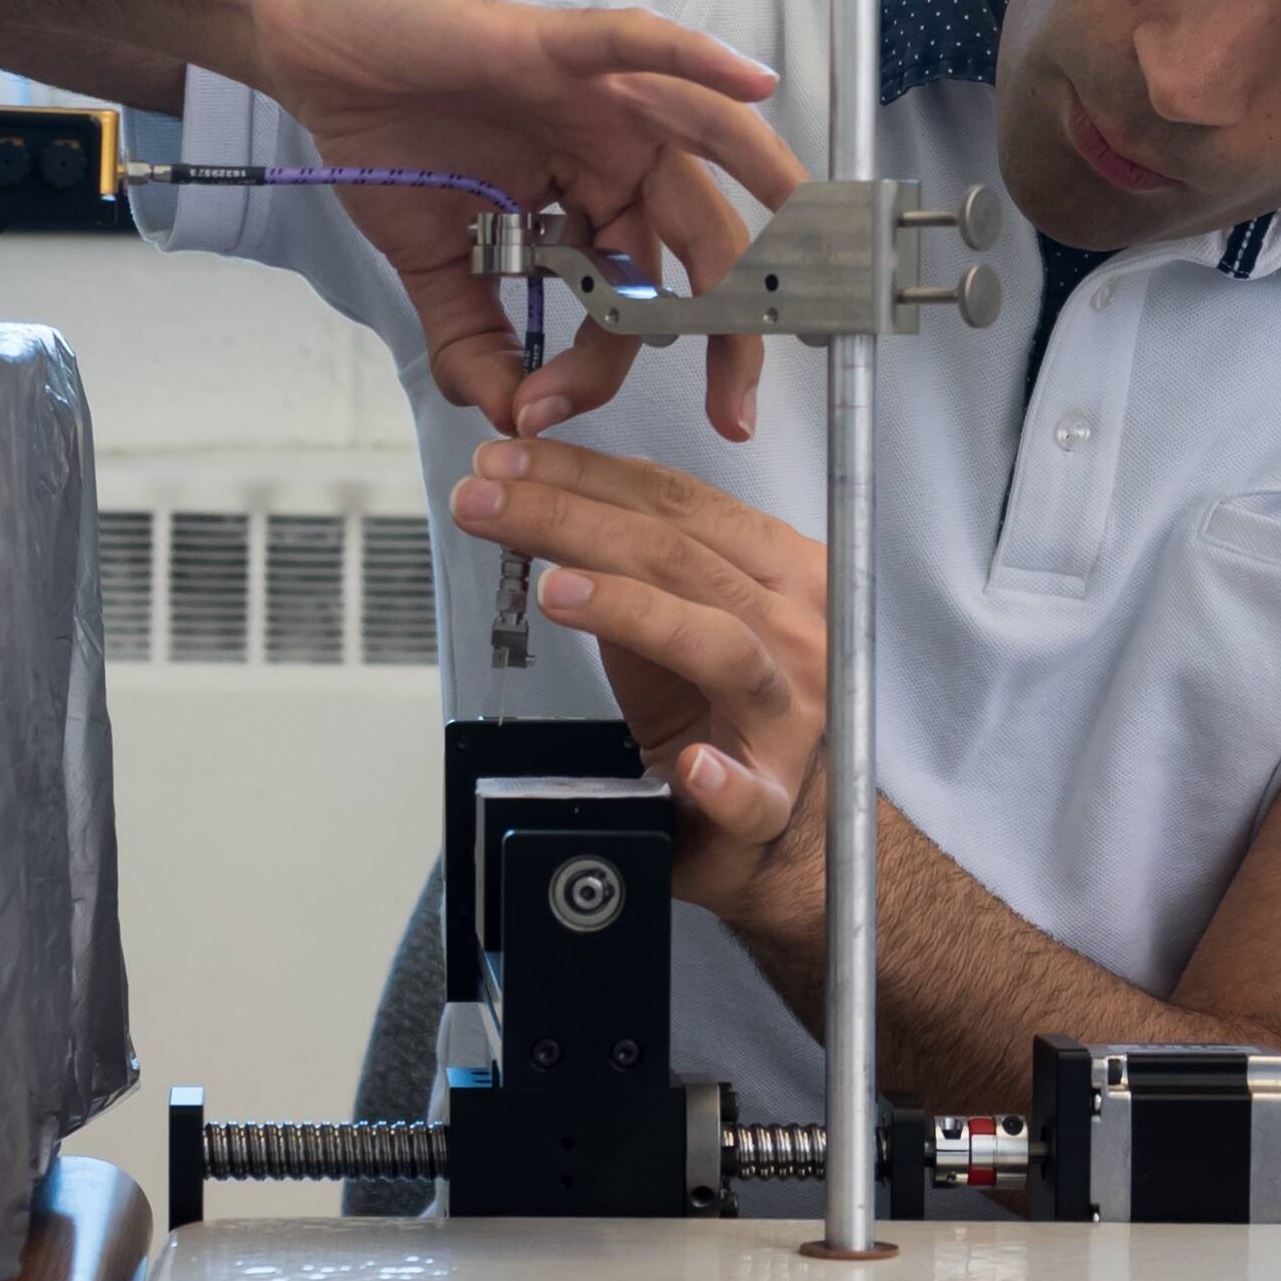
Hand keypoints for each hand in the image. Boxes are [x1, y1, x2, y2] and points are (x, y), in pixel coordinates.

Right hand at [239, 0, 797, 440]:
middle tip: (734, 407)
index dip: (600, 368)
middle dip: (730, 327)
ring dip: (772, 186)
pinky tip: (752, 83)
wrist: (323, 58)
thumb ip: (475, 345)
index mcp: (594, 204)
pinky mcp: (560, 47)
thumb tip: (510, 420)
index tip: (547, 413)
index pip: (635, 301)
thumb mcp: (435, 270)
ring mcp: (598, 98)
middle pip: (702, 241)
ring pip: (709, 141)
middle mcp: (614, 152)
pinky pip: (641, 45)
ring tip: (821, 242)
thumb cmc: (387, 142)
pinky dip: (697, 59)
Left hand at [453, 437, 828, 941]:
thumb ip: (633, 558)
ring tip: (555, 591)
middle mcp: (795, 631)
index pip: (676, 501)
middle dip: (569, 518)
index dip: (585, 473)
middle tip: (484, 499)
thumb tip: (547, 487)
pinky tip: (693, 768)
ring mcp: (789, 717)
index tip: (505, 457)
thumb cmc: (721, 708)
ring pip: (718, 646)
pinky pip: (750, 792)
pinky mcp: (770, 802)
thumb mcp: (678, 613)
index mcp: (777, 570)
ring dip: (633, 612)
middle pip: (679, 558)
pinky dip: (723, 782)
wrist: (783, 823)